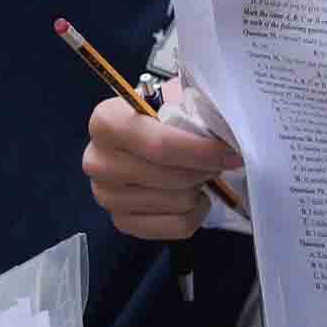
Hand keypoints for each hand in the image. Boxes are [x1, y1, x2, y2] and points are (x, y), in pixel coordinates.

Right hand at [82, 95, 240, 240]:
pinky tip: (194, 197)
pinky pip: (175, 227)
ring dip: (198, 189)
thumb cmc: (160, 116)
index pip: (159, 145)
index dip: (200, 151)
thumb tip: (223, 131)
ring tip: (199, 174)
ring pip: (176, 202)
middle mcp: (98, 161)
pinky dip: (194, 214)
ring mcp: (106, 195)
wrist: (143, 137)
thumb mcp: (172, 99)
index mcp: (106, 122)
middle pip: (170, 176)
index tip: (229, 152)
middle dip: (204, 169)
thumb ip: (191, 109)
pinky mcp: (121, 221)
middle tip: (219, 161)